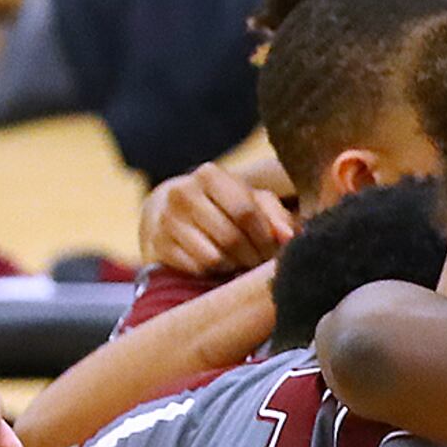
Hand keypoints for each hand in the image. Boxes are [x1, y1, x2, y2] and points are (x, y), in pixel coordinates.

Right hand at [139, 162, 294, 277]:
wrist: (176, 211)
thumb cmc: (226, 205)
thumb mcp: (254, 201)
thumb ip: (276, 216)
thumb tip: (288, 237)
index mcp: (209, 175)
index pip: (245, 211)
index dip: (265, 236)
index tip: (274, 248)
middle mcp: (183, 193)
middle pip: (230, 237)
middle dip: (252, 255)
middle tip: (260, 261)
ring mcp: (167, 219)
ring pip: (214, 257)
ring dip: (235, 265)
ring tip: (241, 260)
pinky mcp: (158, 245)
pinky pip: (196, 269)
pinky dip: (214, 272)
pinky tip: (219, 263)